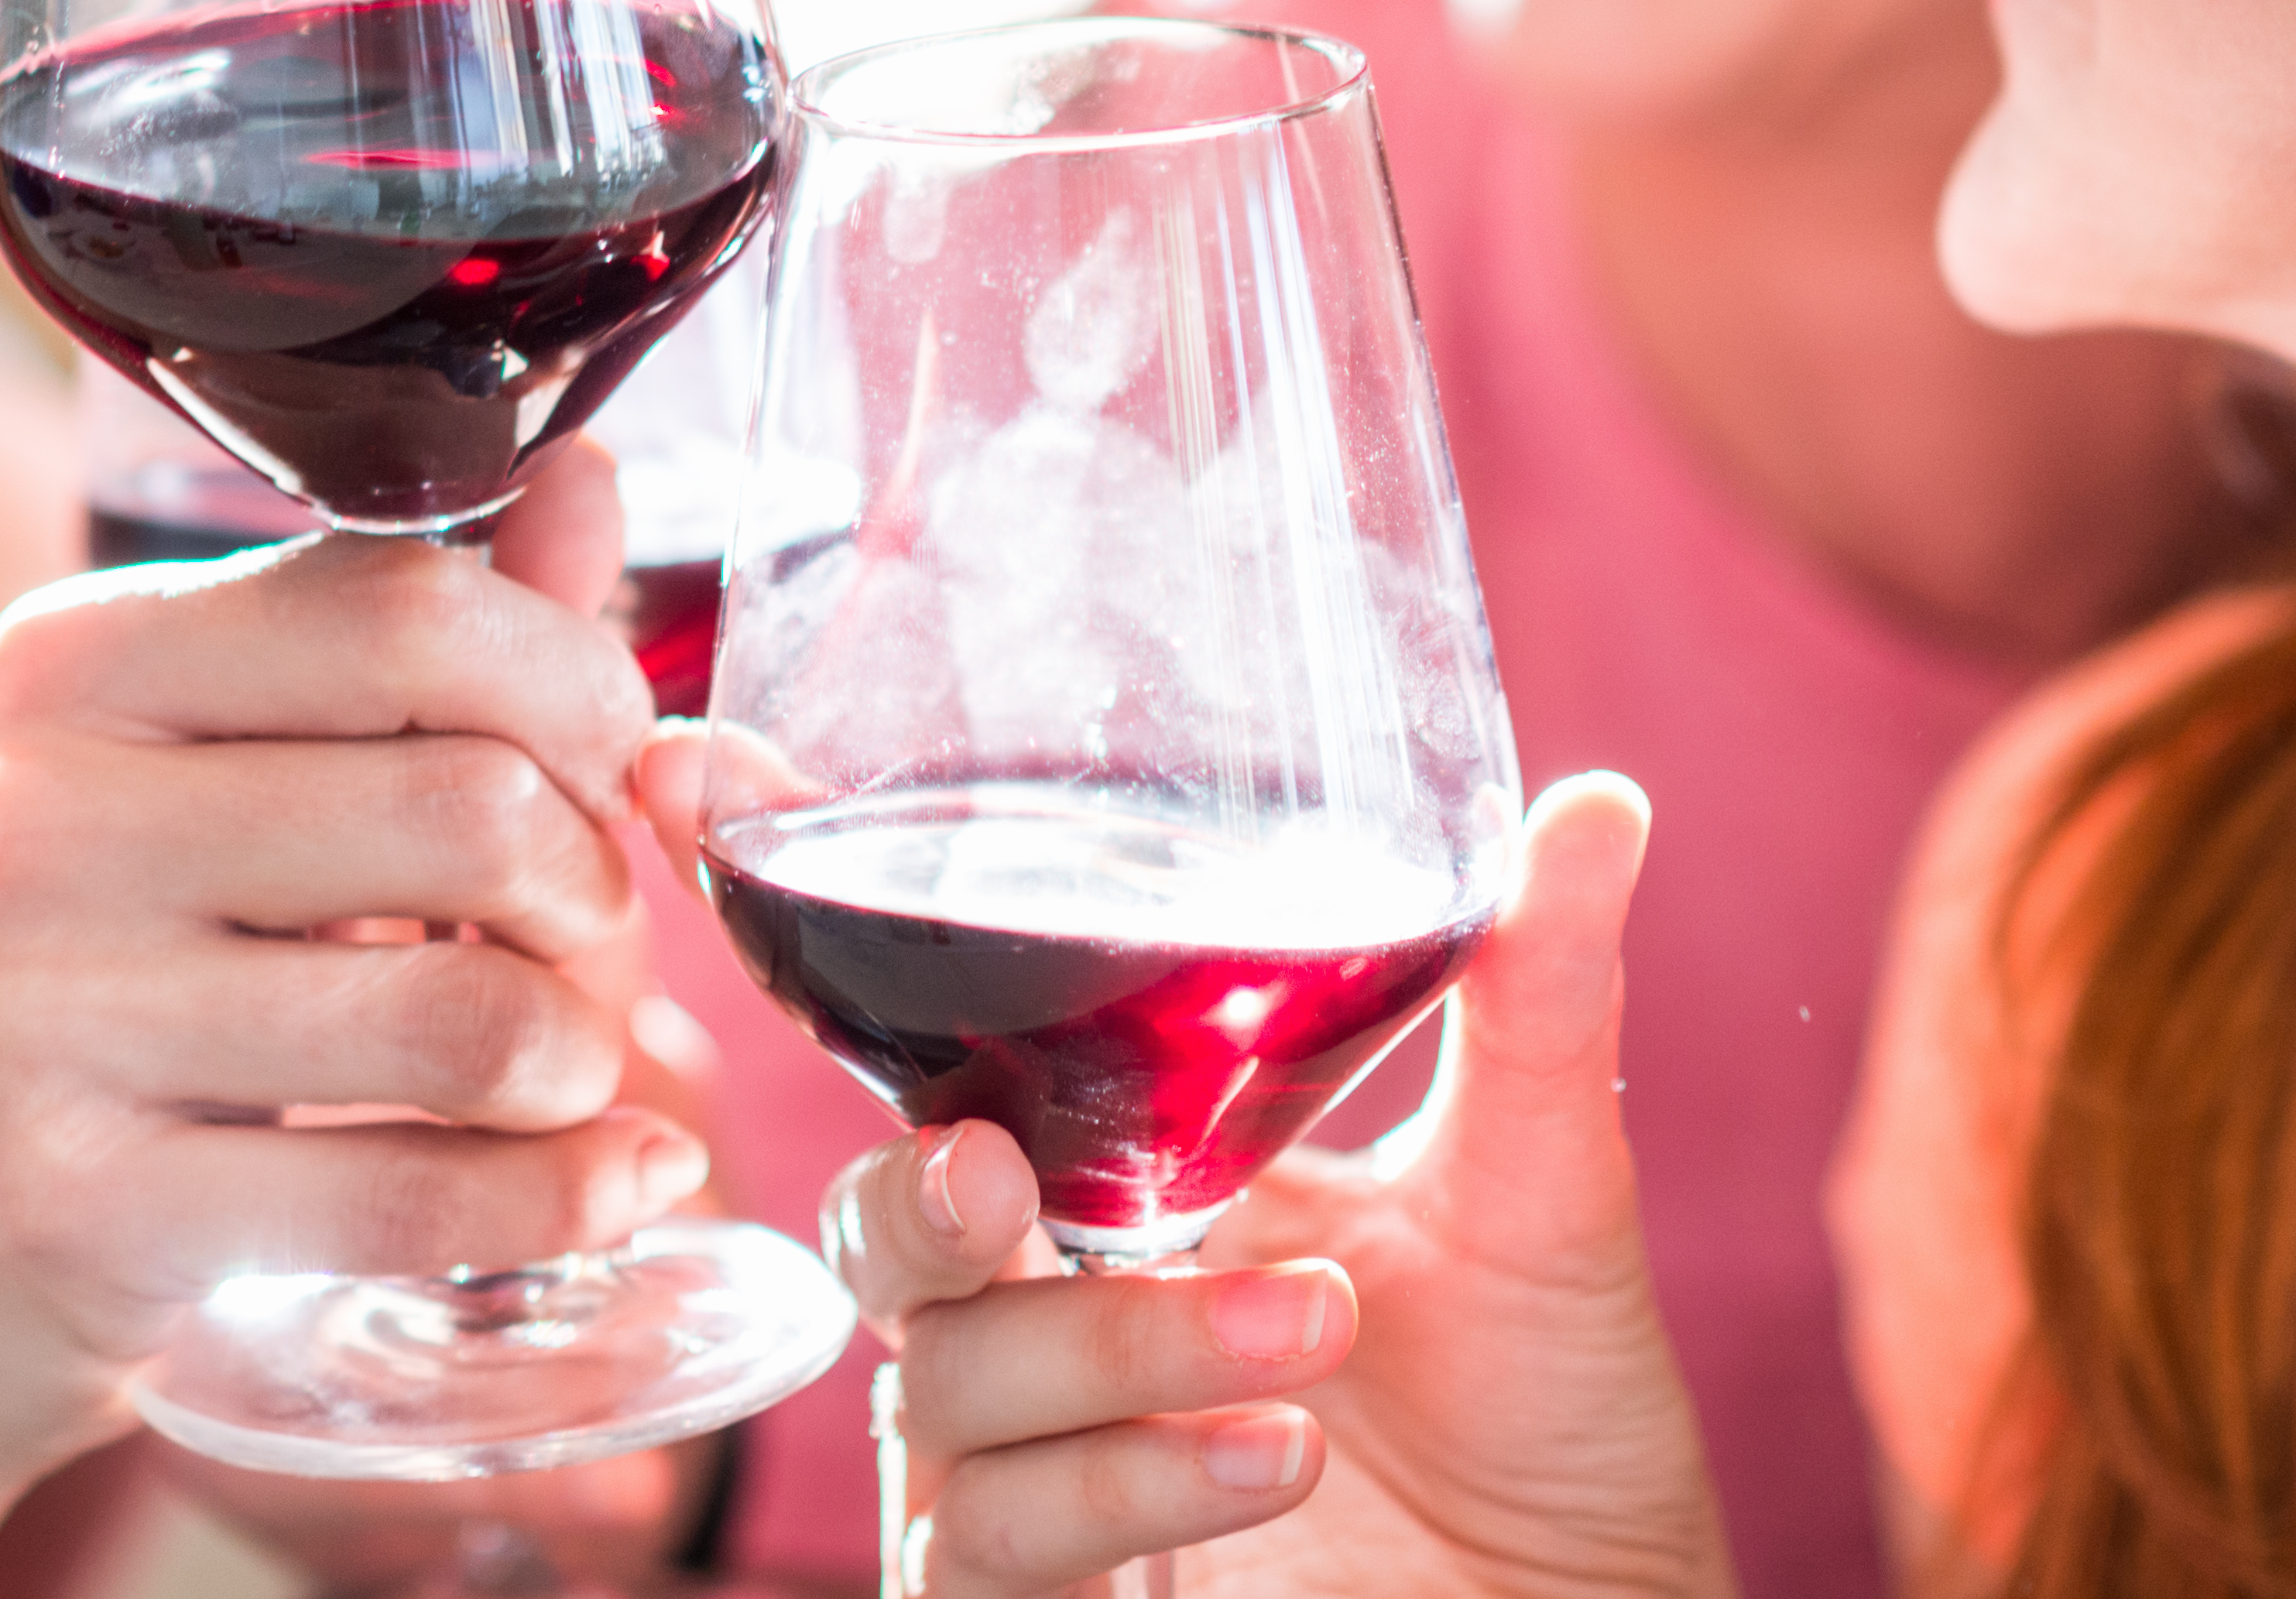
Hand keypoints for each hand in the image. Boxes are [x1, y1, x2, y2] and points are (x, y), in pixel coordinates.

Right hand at [0, 446, 701, 1516]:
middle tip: (578, 946)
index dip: (582, 693)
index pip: (412, 611)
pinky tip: (610, 1181)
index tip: (613, 769)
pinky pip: (417, 1203)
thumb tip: (588, 482)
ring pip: (470, 1019)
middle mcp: (37, 815)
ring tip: (563, 1069)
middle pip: (470, 808)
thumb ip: (410, 640)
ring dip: (582, 1056)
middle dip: (596, 893)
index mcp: (77, 665)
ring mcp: (43, 1019)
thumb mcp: (209, 777)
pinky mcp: (78, 1215)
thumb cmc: (83, 983)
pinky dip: (567, 1197)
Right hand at [771, 774, 1730, 1598]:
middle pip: (879, 1229)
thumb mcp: (1545, 1184)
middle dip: (911, 1192)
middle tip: (995, 1167)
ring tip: (1316, 1331)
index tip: (697, 772)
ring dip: (1115, 1345)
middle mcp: (1051, 1305)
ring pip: (945, 1387)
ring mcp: (1037, 1465)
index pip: (926, 1046)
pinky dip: (1128, 1482)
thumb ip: (1534, 996)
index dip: (774, 916)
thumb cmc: (1549, 1415)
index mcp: (1118, 1170)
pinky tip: (1272, 1453)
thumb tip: (1598, 800)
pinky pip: (995, 1540)